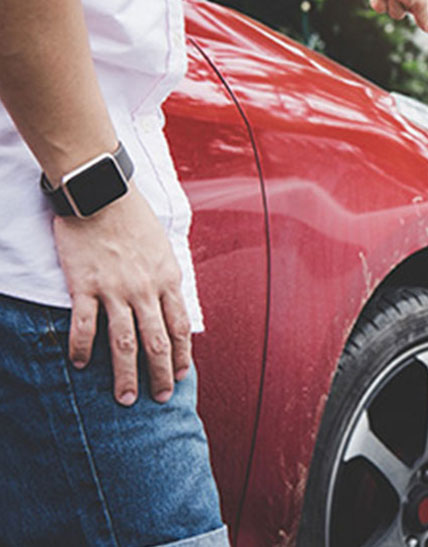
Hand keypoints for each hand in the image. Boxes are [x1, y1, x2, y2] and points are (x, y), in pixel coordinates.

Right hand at [52, 187, 190, 405]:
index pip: (180, 327)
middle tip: (158, 399)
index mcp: (167, 280)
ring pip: (124, 342)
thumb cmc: (133, 219)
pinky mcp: (85, 285)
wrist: (102, 195)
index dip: (182, 355)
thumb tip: (170, 304)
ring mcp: (115, 289)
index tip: (182, 376)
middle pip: (156, 342)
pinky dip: (81, 348)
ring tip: (125, 398)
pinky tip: (79, 365)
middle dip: (160, 374)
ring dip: (124, 374)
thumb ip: (165, 279)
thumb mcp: (163, 248)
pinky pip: (84, 325)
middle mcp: (145, 289)